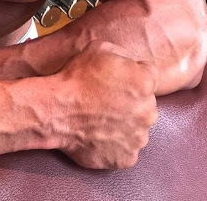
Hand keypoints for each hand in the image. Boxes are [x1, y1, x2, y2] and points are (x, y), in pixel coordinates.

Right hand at [57, 41, 157, 168]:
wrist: (56, 110)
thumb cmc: (76, 78)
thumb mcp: (100, 47)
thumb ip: (123, 55)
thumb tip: (130, 63)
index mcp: (144, 82)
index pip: (150, 75)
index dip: (133, 74)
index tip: (118, 78)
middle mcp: (148, 111)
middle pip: (146, 103)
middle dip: (132, 100)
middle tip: (108, 98)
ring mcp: (138, 137)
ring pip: (138, 127)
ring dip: (126, 122)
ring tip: (101, 117)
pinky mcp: (127, 158)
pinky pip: (127, 148)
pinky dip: (116, 143)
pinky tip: (99, 133)